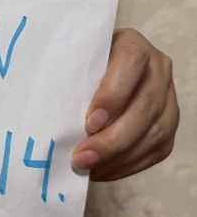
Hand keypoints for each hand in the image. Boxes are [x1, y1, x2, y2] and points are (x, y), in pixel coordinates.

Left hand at [71, 27, 179, 180]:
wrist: (97, 69)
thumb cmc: (77, 64)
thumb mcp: (72, 60)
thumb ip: (68, 76)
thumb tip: (47, 113)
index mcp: (132, 45)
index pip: (130, 64)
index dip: (112, 95)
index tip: (89, 123)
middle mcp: (157, 68)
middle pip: (144, 106)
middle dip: (112, 139)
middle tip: (82, 158)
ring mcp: (168, 96)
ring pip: (155, 132)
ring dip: (120, 156)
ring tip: (89, 169)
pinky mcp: (169, 123)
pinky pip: (157, 149)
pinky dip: (129, 165)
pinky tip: (103, 171)